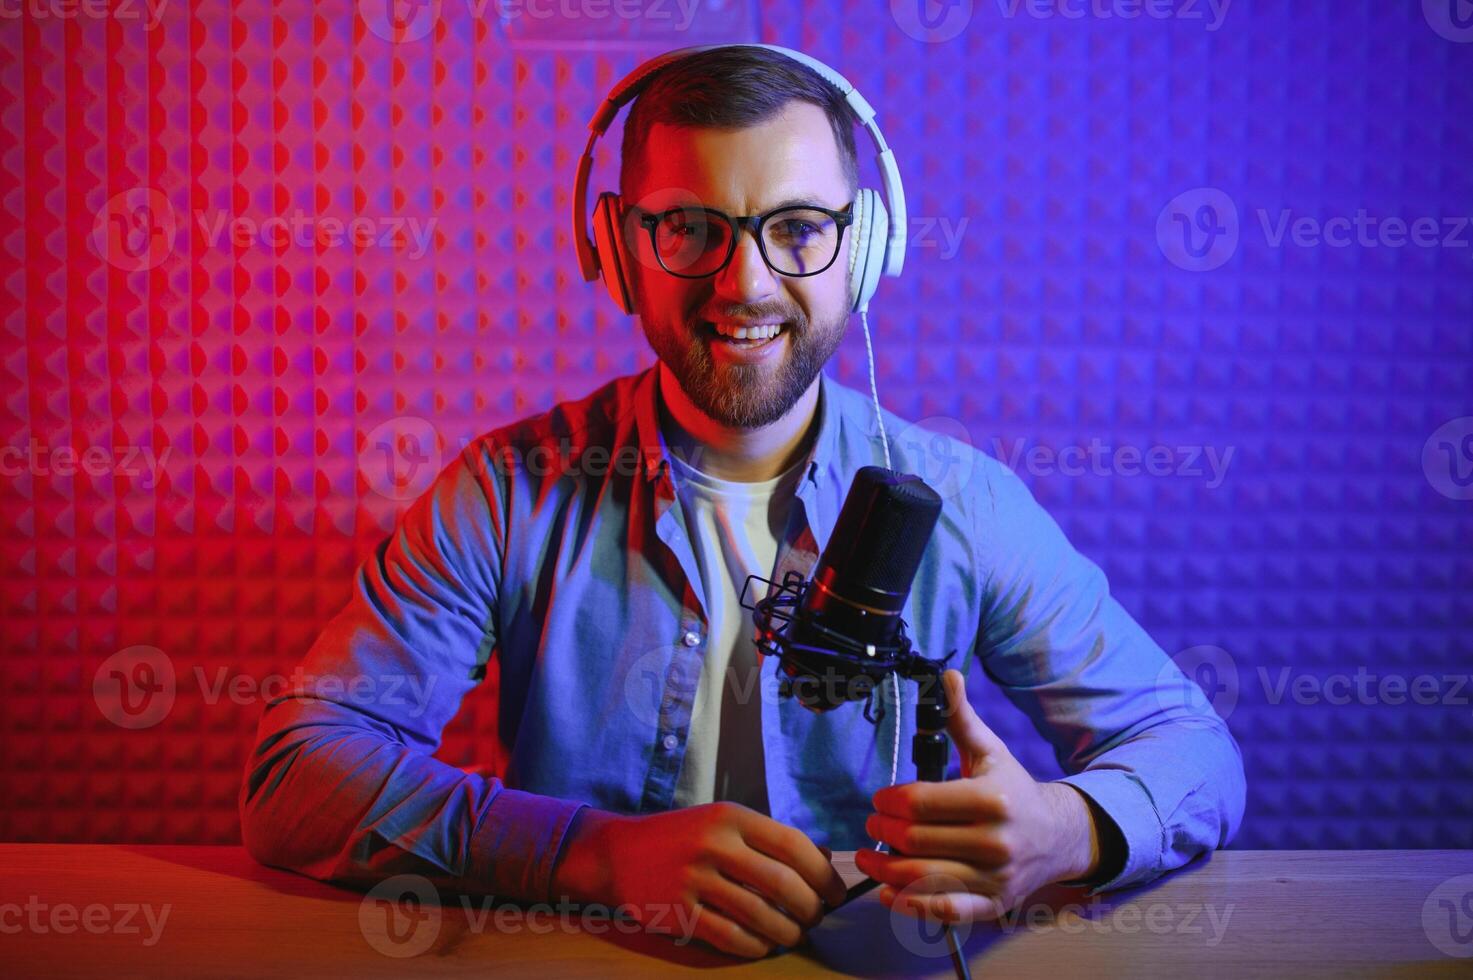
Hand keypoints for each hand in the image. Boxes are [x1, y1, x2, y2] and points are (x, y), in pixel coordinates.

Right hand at [550, 801, 846, 958]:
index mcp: (731, 817)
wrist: (618, 854)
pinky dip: (757, 946)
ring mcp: (694, 879)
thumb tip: (823, 862)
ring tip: (795, 933)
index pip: (794, 845)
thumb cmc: (681, 837)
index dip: (824, 874)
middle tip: (816, 917)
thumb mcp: (722, 822)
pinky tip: (764, 945)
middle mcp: (714, 844)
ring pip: (761, 915)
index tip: (836, 892)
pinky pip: (731, 937)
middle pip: (783, 883)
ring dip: (788, 931)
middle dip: (811, 907)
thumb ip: (767, 839)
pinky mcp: (679, 912)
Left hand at [854, 669, 1100, 923]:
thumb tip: (946, 674)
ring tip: (867, 857)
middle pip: (915, 840)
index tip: (879, 799)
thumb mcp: (989, 751)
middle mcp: (995, 842)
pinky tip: (887, 893)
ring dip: (883, 869)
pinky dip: (909, 905)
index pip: (920, 802)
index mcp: (991, 799)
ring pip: (922, 877)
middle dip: (883, 832)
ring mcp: (994, 877)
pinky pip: (943, 910)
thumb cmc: (1012, 790)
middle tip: (872, 825)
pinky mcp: (991, 904)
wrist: (1057, 836)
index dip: (889, 802)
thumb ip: (960, 718)